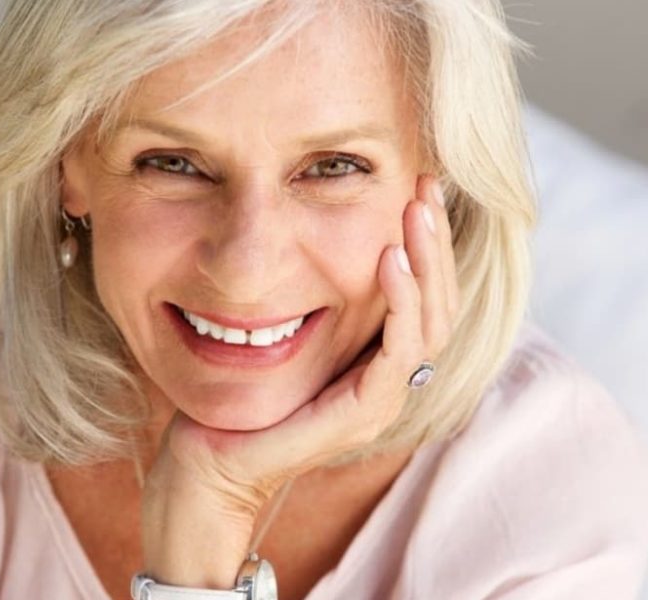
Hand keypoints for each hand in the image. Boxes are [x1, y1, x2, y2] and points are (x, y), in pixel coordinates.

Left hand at [140, 174, 461, 587]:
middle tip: (426, 185)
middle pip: (441, 304)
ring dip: (428, 262)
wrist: (206, 460)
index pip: (426, 296)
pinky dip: (400, 302)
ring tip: (415, 211)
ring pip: (432, 323)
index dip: (428, 243)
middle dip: (436, 241)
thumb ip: (308, 295)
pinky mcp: (362, 414)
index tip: (418, 186)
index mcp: (377, 360)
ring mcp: (382, 400)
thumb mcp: (278, 329)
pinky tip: (388, 260)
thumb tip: (309, 227)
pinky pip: (400, 352)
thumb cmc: (234, 394)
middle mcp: (390, 380)